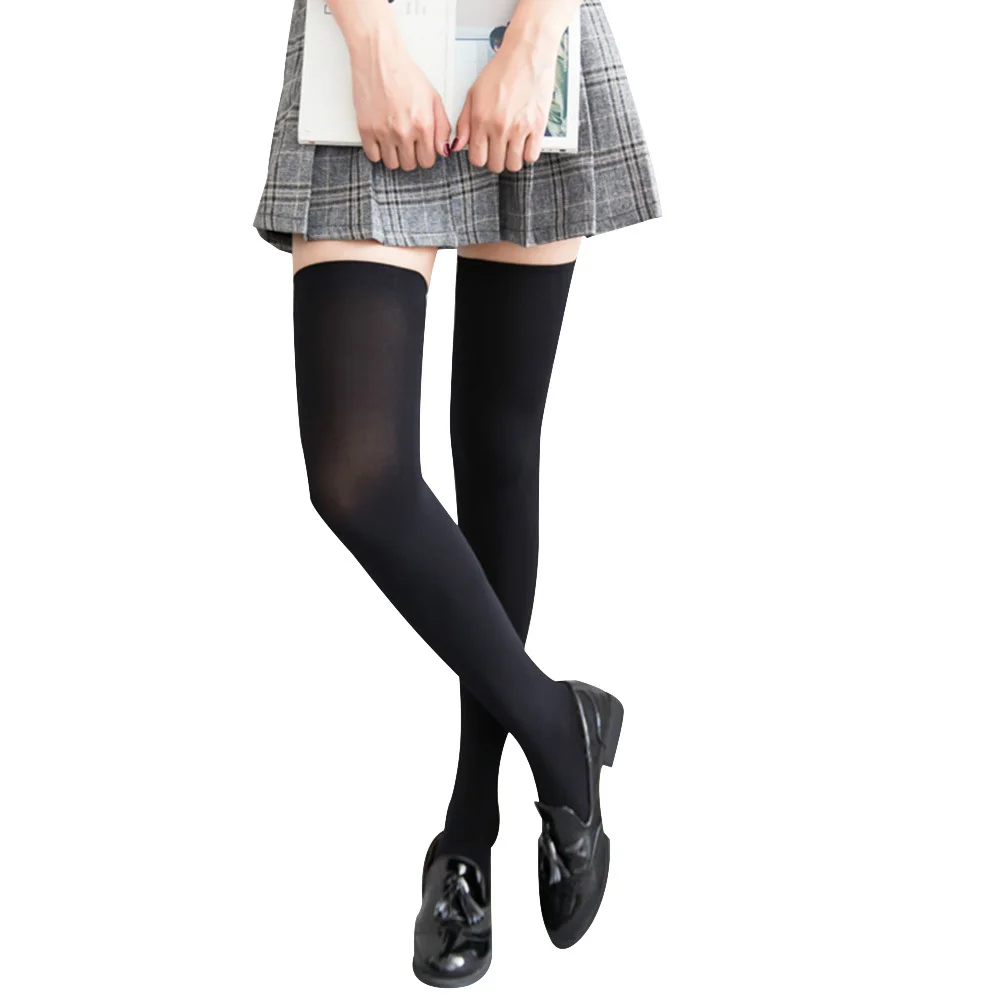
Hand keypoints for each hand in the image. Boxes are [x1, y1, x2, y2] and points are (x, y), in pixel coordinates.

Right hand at [348, 30, 450, 169]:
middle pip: (410, 165)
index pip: (428, 160)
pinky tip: (382, 139)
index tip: (421, 146)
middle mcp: (404, 132)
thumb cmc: (405, 74)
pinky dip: (378, 152)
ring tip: (395, 141)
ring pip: (392, 164)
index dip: (426, 154)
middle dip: (411, 155)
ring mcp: (383, 132)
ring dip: (395, 156)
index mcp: (423, 125)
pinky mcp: (366, 129)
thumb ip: (442, 127)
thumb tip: (443, 151)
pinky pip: (373, 157)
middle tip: (408, 141)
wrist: (379, 57)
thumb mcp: (433, 97)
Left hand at [450, 32, 559, 172]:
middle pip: (496, 165)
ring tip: (512, 146)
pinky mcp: (538, 127)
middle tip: (498, 147)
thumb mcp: (473, 94)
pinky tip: (524, 143)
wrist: (526, 55)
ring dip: (511, 159)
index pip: (477, 159)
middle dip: (495, 159)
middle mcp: (500, 127)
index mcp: (481, 120)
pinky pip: (532, 156)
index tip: (484, 151)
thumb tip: (458, 146)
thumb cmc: (501, 71)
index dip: (480, 157)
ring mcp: (520, 128)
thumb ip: (464, 123)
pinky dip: (527, 154)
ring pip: (514, 164)